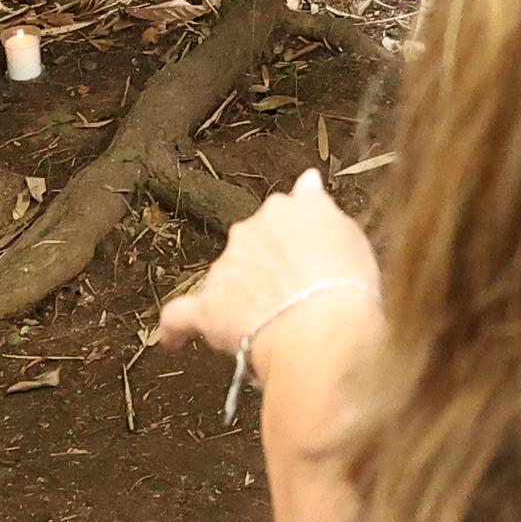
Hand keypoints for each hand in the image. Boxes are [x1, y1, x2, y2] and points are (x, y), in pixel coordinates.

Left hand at [155, 167, 380, 361]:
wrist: (322, 327)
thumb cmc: (345, 283)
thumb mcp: (348, 234)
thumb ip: (319, 206)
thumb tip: (308, 181)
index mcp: (285, 209)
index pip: (283, 216)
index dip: (294, 240)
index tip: (303, 255)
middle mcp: (249, 230)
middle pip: (252, 246)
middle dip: (267, 267)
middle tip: (295, 297)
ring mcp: (226, 268)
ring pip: (226, 279)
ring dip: (240, 297)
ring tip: (269, 328)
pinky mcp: (208, 307)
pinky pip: (181, 317)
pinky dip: (175, 329)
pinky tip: (172, 340)